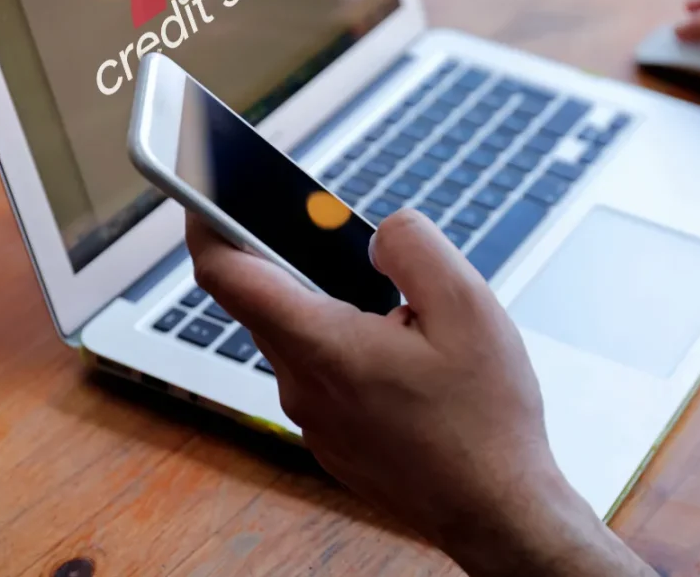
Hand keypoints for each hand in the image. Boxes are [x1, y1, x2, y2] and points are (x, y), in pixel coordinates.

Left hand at [187, 210, 654, 576]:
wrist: (497, 511)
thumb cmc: (486, 422)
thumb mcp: (468, 308)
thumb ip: (413, 248)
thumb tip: (376, 234)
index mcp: (323, 346)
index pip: (228, 272)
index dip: (206, 218)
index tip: (202, 188)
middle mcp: (303, 386)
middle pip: (269, 300)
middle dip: (300, 261)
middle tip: (349, 244)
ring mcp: (315, 419)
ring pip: (301, 337)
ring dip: (334, 308)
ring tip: (401, 314)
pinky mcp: (333, 439)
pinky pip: (322, 374)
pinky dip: (346, 348)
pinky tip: (403, 359)